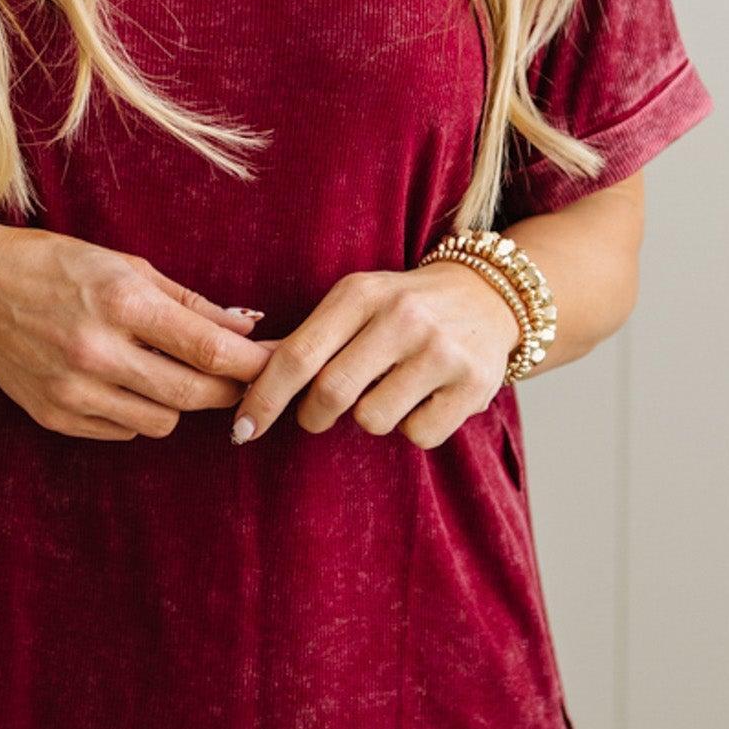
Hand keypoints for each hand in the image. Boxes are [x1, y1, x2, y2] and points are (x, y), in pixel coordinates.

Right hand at [0, 217, 272, 440]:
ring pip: (161, 422)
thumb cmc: (60, 266)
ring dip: (177, 403)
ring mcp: (73, 389)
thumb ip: (190, 302)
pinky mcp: (54, 415)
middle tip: (240, 383)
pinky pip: (122, 431)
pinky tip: (122, 383)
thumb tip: (249, 327)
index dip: (252, 364)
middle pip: (193, 396)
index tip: (275, 366)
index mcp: (123, 302)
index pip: (209, 350)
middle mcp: (98, 350)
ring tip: (165, 373)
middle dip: (228, 393)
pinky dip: (134, 413)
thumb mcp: (128, 267)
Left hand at [228, 262, 520, 447]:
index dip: (264, 398)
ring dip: (369, 417)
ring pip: (373, 420)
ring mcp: (441, 351)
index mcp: (361, 293)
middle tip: (319, 412)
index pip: (297, 355)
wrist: (487, 296)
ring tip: (388, 389)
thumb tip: (241, 374)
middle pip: (330, 394)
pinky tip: (423, 398)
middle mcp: (402, 317)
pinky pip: (418, 435)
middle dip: (313, 415)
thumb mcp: (355, 302)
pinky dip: (411, 427)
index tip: (243, 429)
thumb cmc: (401, 306)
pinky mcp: (473, 384)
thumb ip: (306, 339)